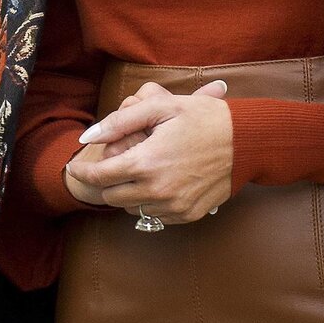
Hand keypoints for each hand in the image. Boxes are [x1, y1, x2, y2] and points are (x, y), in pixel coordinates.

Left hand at [64, 78, 231, 222]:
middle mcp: (157, 190)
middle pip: (112, 196)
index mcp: (147, 162)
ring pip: (133, 208)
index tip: (76, 165)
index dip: (83, 171)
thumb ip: (120, 121)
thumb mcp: (162, 106)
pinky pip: (155, 215)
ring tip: (144, 168)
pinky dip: (151, 201)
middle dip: (108, 179)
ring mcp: (173, 206)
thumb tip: (88, 136)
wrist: (246, 140)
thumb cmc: (203, 118)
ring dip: (130, 191)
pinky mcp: (187, 215)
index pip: (99, 176)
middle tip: (119, 160)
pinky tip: (163, 180)